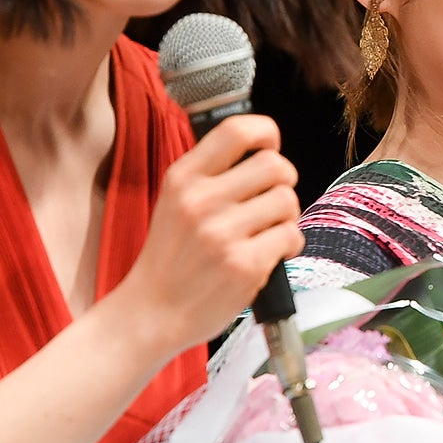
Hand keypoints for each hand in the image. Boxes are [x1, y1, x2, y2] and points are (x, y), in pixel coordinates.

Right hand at [124, 113, 303, 351]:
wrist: (151, 313)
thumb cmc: (170, 257)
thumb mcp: (174, 201)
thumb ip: (212, 174)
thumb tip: (265, 152)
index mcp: (183, 178)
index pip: (237, 130)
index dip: (266, 133)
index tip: (270, 147)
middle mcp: (202, 201)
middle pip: (275, 165)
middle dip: (284, 182)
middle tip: (272, 201)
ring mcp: (223, 234)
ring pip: (288, 201)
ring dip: (287, 216)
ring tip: (268, 231)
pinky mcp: (245, 265)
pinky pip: (291, 236)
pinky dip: (290, 245)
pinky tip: (271, 254)